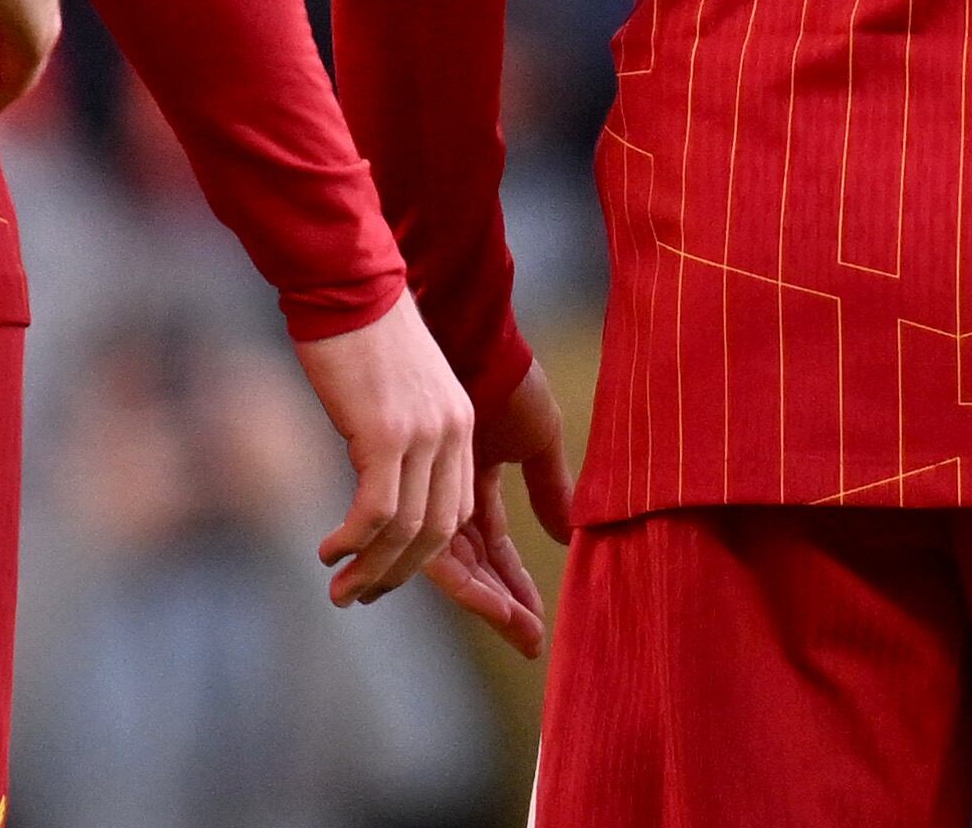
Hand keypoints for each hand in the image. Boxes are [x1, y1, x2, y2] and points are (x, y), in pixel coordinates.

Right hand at [299, 295, 477, 617]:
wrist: (346, 280)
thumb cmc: (360, 331)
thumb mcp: (397, 392)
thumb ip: (403, 437)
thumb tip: (380, 481)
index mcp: (460, 424)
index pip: (456, 511)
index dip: (423, 554)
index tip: (387, 576)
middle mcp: (451, 433)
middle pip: (439, 532)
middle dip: (399, 575)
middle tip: (360, 597)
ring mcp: (423, 434)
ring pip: (408, 530)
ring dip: (373, 569)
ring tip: (341, 591)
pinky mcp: (386, 433)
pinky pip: (377, 511)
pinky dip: (353, 541)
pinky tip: (329, 552)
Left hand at [424, 359, 570, 654]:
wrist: (468, 331)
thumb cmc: (504, 375)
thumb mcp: (535, 435)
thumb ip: (549, 486)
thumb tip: (567, 538)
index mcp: (479, 480)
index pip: (497, 548)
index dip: (515, 587)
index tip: (534, 629)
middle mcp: (448, 491)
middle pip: (473, 563)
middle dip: (499, 603)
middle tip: (528, 640)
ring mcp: (426, 487)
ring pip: (448, 560)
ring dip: (476, 597)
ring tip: (512, 626)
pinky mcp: (404, 481)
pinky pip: (421, 538)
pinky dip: (435, 568)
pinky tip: (463, 591)